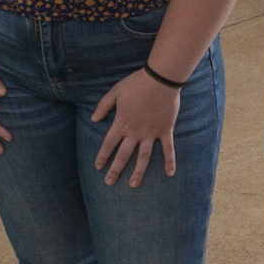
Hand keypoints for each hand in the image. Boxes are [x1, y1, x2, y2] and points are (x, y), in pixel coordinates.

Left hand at [90, 68, 181, 186]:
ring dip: (138, 172)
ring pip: (143, 157)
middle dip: (115, 170)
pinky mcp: (165, 130)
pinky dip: (170, 161)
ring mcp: (151, 133)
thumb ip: (103, 106)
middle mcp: (135, 132)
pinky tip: (170, 174)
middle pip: (124, 155)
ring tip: (133, 185)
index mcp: (122, 123)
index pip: (109, 144)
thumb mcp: (115, 92)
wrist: (160, 79)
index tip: (98, 167)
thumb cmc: (136, 83)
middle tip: (109, 183)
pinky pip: (168, 149)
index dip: (103, 156)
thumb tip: (93, 119)